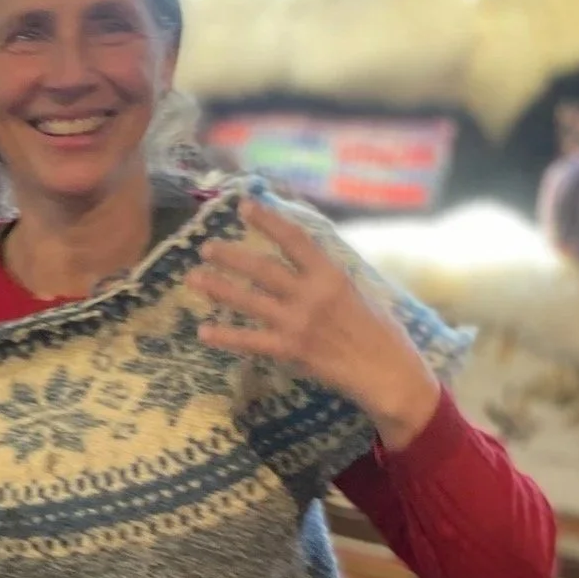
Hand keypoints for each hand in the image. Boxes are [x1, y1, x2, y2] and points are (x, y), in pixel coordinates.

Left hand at [188, 199, 441, 449]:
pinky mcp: (290, 350)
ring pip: (249, 300)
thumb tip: (302, 256)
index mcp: (331, 274)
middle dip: (231, 256)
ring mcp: (297, 322)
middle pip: (262, 268)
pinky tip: (203, 332)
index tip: (245, 206)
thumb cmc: (378, 330)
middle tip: (206, 247)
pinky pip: (250, 341)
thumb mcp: (358, 290)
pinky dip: (225, 337)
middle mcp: (311, 294)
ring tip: (192, 278)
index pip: (295, 239)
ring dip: (218, 288)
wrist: (386, 371)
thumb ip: (326, 275)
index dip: (268, 221)